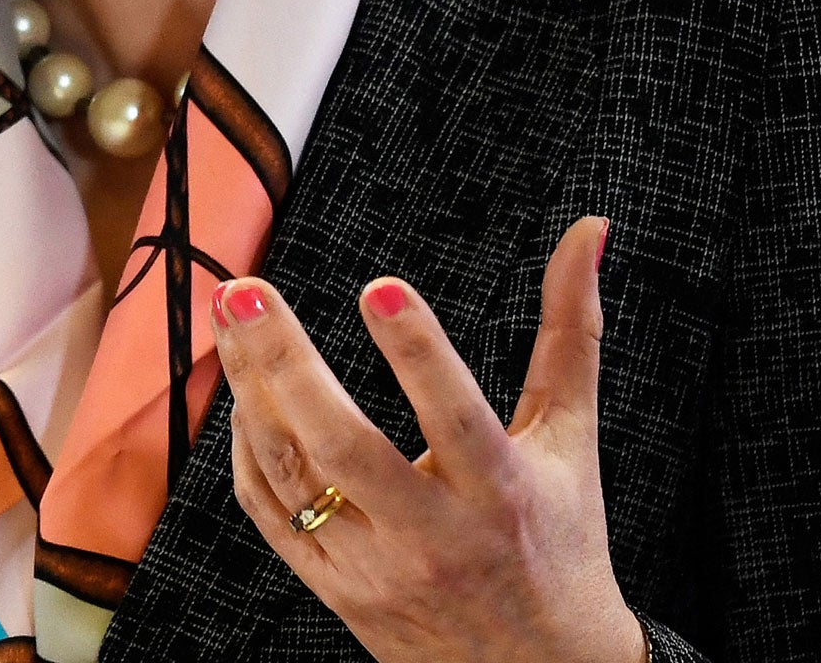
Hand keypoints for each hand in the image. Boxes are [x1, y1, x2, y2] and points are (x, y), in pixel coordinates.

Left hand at [211, 216, 645, 662]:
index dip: (419, 353)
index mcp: (500, 491)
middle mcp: (434, 535)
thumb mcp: (571, 435)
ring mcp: (375, 569)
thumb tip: (589, 231)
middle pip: (346, 447)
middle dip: (287, 363)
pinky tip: (244, 395)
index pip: (456, 417)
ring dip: (251, 391)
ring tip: (231, 319)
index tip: (381, 287)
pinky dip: (248, 451)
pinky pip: (271, 516)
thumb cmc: (560, 537)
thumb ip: (572, 330)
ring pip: (293, 477)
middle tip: (246, 291)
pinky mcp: (336, 590)